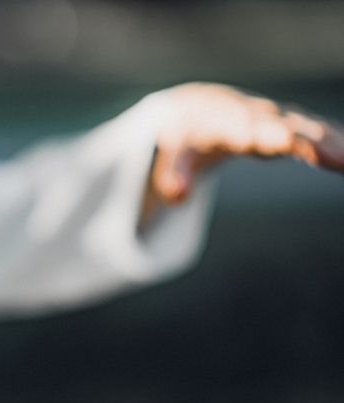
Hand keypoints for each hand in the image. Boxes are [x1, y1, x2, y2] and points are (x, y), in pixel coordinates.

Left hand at [149, 83, 343, 204]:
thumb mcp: (173, 153)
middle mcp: (258, 116)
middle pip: (287, 127)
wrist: (198, 107)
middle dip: (311, 140)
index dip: (267, 135)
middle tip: (337, 157)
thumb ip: (173, 175)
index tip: (287, 142)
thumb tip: (177, 197)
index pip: (249, 128)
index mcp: (227, 120)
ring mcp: (277, 120)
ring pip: (309, 129)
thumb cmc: (185, 133)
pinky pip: (318, 134)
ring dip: (332, 143)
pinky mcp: (290, 126)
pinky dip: (336, 143)